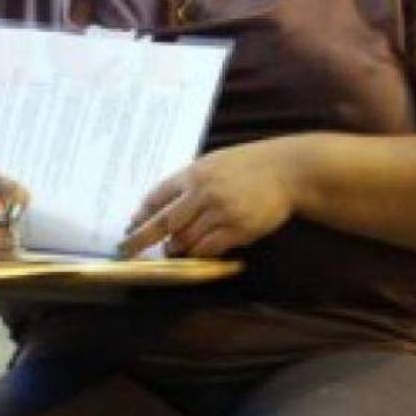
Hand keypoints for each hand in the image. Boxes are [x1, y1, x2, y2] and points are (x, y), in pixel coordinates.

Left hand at [119, 143, 295, 258]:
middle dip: (141, 239)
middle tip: (127, 251)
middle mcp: (204, 192)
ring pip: (185, 239)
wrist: (288, 171)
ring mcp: (221, 212)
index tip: (129, 228)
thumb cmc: (251, 164)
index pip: (157, 197)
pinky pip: (208, 249)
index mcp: (195, 172)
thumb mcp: (216, 162)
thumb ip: (191, 181)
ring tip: (172, 249)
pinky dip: (198, 253)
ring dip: (175, 248)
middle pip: (163, 222)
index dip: (141, 215)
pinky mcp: (238, 229)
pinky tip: (196, 252)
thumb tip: (163, 205)